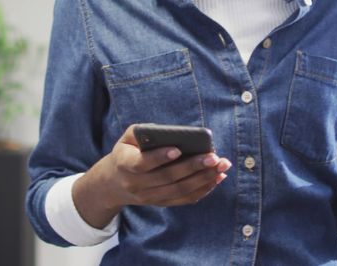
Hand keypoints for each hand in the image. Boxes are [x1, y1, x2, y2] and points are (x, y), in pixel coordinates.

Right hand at [73, 124, 230, 227]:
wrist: (114, 182)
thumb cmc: (127, 151)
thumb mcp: (128, 138)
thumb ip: (144, 132)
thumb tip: (173, 134)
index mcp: (125, 164)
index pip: (142, 164)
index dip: (159, 157)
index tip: (178, 149)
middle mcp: (136, 184)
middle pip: (167, 178)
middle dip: (192, 167)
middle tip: (213, 156)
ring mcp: (149, 197)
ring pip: (179, 191)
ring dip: (203, 179)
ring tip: (221, 166)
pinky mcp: (160, 203)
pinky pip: (184, 199)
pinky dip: (202, 190)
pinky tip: (217, 178)